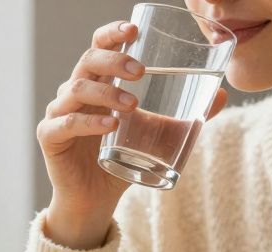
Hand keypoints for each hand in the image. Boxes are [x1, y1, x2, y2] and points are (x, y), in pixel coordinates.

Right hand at [37, 20, 226, 249]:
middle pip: (87, 61)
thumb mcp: (156, 135)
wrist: (95, 201)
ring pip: (76, 89)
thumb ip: (184, 116)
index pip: (98, 47)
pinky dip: (88, 122)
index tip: (134, 30)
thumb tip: (221, 95)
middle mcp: (74, 92)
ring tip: (133, 104)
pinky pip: (66, 123)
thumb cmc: (121, 161)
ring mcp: (59, 113)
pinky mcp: (50, 138)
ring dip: (106, 93)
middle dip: (114, 61)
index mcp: (97, 83)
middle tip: (141, 71)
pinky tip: (110, 126)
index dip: (112, 34)